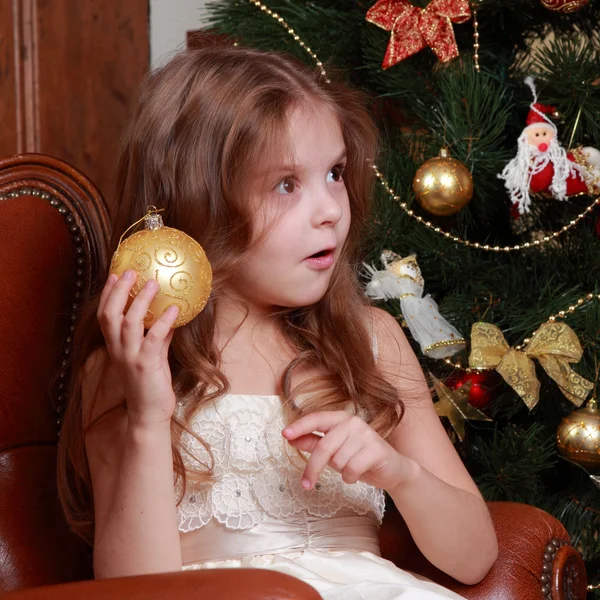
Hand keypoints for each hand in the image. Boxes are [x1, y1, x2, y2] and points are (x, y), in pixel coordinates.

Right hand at [97, 269, 179, 427]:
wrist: (149, 414)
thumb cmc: (150, 384)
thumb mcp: (153, 356)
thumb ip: (159, 336)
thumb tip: (170, 314)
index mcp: (116, 346)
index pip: (105, 315)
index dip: (108, 294)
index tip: (114, 274)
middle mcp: (118, 349)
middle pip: (110, 314)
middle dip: (119, 291)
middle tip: (131, 272)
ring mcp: (131, 357)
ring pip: (129, 323)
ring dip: (142, 301)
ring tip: (154, 284)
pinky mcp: (146, 365)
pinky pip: (154, 339)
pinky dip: (164, 322)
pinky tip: (175, 309)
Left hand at [282, 411, 417, 492]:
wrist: (393, 469)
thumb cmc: (359, 458)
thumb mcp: (333, 451)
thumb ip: (313, 442)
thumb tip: (290, 438)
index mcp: (340, 419)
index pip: (316, 419)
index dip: (300, 426)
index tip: (285, 435)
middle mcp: (352, 422)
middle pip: (324, 447)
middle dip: (313, 468)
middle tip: (306, 484)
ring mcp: (365, 434)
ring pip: (338, 460)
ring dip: (340, 471)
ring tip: (349, 468)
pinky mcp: (376, 449)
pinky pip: (351, 469)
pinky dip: (350, 477)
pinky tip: (356, 475)